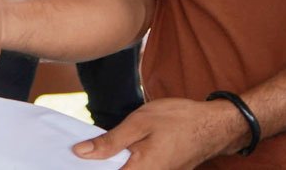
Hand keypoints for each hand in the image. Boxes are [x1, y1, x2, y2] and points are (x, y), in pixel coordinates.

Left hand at [72, 98, 250, 168]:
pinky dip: (125, 162)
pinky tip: (116, 151)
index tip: (71, 160)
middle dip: (99, 163)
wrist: (214, 125)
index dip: (88, 168)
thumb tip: (80, 153)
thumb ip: (110, 142)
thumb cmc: (179, 120)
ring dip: (111, 162)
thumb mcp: (139, 123)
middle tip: (82, 151)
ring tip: (94, 150)